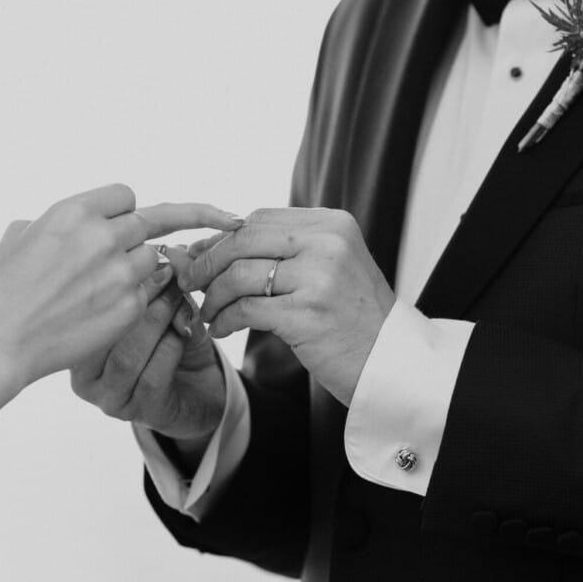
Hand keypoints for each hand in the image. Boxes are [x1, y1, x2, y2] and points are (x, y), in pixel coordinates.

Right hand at [0, 185, 241, 388]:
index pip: (125, 195)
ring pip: (157, 260)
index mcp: (73, 211)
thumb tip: (73, 220)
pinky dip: (144, 302)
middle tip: (226, 219)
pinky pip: (152, 295)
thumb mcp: (20, 236)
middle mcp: (102, 235)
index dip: (124, 210)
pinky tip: (119, 313)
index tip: (128, 220)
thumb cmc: (0, 290)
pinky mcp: (130, 307)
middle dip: (173, 227)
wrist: (0, 340)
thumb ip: (56, 221)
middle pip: (154, 221)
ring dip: (147, 270)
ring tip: (119, 289)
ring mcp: (120, 272)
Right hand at [70, 246, 225, 445]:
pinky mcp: (139, 413)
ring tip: (177, 299)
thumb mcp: (165, 305)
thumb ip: (163, 280)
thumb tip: (173, 250)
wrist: (199, 389)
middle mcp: (85, 376)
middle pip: (103, 334)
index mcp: (76, 345)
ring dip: (156, 322)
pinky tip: (184, 331)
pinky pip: (152, 378)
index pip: (84, 312)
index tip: (146, 258)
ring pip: (127, 357)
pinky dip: (171, 348)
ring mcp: (110, 398)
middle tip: (167, 276)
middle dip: (138, 299)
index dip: (117, 282)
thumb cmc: (171, 343)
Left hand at [183, 208, 393, 406]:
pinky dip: (224, 319)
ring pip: (239, 275)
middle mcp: (328, 244)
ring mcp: (319, 279)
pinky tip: (220, 328)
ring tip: (207, 311)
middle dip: (208, 262)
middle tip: (191, 283)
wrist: (391, 363)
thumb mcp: (327, 268)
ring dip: (214, 295)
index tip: (201, 256)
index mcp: (332, 224)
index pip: (260, 218)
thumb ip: (281, 250)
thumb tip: (209, 243)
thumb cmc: (352, 317)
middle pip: (244, 240)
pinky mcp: (307, 316)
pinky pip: (245, 309)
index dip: (222, 236)